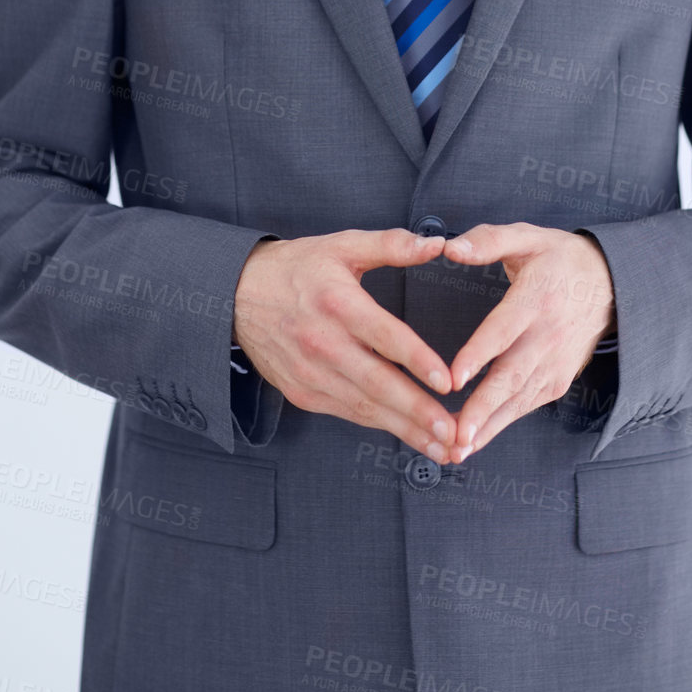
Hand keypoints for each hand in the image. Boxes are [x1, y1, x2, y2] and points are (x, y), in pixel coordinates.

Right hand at [232, 228, 459, 462]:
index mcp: (338, 303)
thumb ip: (392, 244)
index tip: (447, 382)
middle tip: (454, 433)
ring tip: (444, 447)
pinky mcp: (302, 393)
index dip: (417, 360)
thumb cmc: (297, 267)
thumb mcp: (342, 244)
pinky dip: (379, 426)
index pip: (383, 336)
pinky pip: (348, 412)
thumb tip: (437, 244)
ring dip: (406, 430)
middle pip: (377, 383)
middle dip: (418, 412)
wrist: (237, 294)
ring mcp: (310, 373)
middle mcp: (323, 343)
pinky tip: (409, 435)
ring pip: (365, 407)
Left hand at [439, 223, 615, 462]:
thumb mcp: (527, 236)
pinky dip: (501, 425)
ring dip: (488, 426)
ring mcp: (556, 361)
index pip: (504, 329)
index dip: (479, 354)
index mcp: (537, 297)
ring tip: (456, 450)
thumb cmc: (558, 258)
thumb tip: (450, 248)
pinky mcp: (559, 379)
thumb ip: (487, 240)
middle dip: (482, 408)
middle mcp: (548, 334)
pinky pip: (527, 405)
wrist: (611, 283)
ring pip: (518, 399)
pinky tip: (474, 441)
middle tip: (454, 434)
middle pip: (512, 375)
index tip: (453, 379)